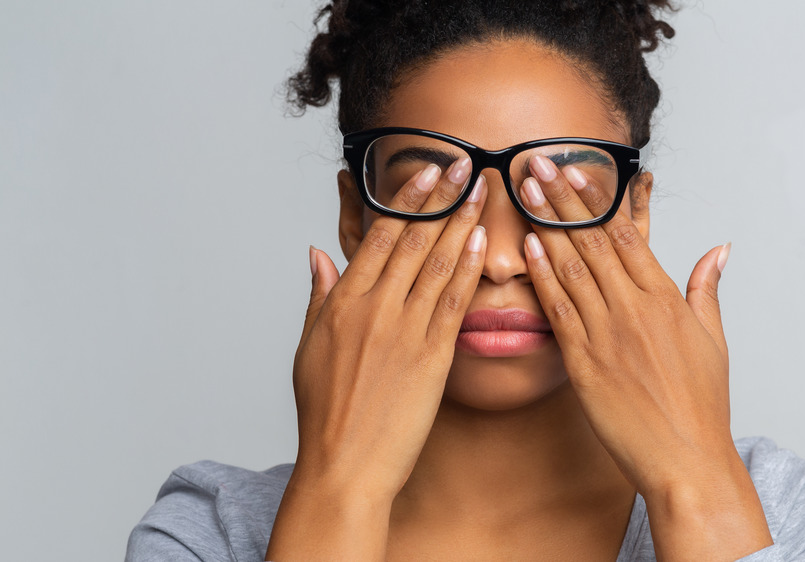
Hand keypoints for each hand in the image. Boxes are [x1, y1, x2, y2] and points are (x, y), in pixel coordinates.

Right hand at [267, 159, 487, 559]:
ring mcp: (405, 330)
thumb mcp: (307, 348)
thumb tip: (317, 254)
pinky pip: (454, 303)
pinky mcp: (432, 357)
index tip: (426, 171)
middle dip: (441, 197)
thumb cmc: (325, 412)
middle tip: (464, 162)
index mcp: (343, 302)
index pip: (379, 236)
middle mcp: (375, 308)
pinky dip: (469, 269)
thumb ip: (317, 295)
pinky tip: (482, 242)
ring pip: (438, 263)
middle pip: (413, 240)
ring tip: (481, 189)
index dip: (406, 200)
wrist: (344, 464)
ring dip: (461, 222)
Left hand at [518, 155, 771, 558]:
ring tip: (526, 191)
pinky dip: (543, 276)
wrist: (686, 459)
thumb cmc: (701, 404)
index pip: (627, 233)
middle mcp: (634, 308)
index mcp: (665, 298)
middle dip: (563, 198)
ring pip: (572, 267)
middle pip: (593, 240)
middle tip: (537, 163)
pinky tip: (528, 247)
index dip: (597, 199)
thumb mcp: (713, 339)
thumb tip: (719, 249)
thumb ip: (706, 289)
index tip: (575, 170)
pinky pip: (560, 310)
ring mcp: (607, 333)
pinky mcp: (584, 363)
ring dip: (545, 225)